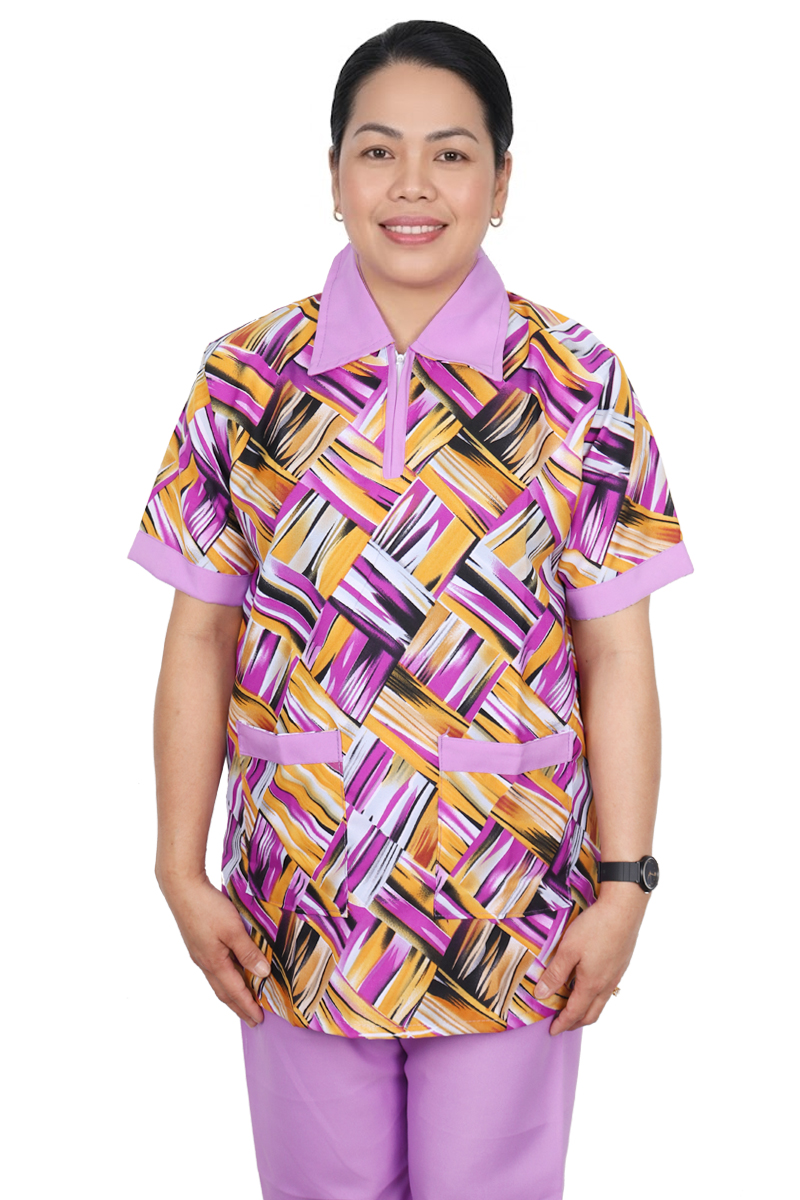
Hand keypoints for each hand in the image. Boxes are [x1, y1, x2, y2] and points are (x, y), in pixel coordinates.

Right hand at [158, 872, 271, 1027]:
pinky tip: (230, 971)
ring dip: (231, 993)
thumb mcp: (233, 929)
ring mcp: (199, 953)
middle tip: (252, 1019)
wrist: (182, 888)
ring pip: (217, 980)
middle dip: (239, 1006)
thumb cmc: (206, 907)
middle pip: (223, 992)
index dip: (247, 1006)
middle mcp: (204, 962)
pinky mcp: (198, 943)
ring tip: (243, 1000)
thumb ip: (248, 952)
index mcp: (214, 962)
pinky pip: (214, 968)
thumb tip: (262, 974)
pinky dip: (225, 978)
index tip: (259, 1020)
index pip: (234, 992)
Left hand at [533, 884, 648, 1034]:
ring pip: (602, 1002)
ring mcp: (616, 974)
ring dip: (587, 1010)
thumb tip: (541, 995)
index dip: (563, 1024)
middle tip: (563, 1024)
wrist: (624, 909)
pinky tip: (590, 984)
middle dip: (576, 1023)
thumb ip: (555, 974)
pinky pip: (608, 989)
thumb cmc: (595, 927)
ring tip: (575, 1007)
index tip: (552, 1031)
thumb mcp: (568, 949)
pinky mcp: (621, 964)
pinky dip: (596, 996)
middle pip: (591, 1014)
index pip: (575, 1013)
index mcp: (591, 984)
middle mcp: (606, 984)